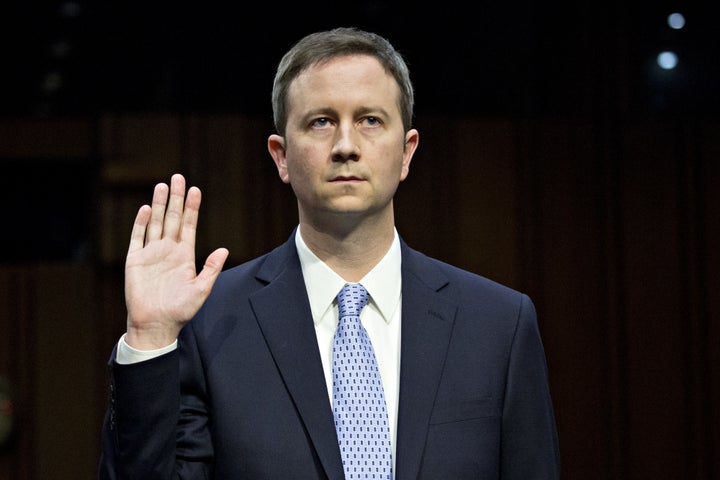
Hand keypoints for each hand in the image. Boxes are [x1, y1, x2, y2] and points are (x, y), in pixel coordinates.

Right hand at [124, 174, 228, 349]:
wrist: (156, 325)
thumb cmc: (180, 311)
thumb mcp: (201, 290)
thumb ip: (211, 269)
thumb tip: (224, 249)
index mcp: (184, 255)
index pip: (188, 225)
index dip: (191, 208)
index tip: (195, 190)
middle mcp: (168, 250)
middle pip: (172, 218)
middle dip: (176, 198)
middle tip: (178, 177)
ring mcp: (151, 254)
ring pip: (155, 223)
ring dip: (159, 205)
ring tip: (162, 186)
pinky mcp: (135, 261)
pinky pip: (137, 238)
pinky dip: (141, 223)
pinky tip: (146, 209)